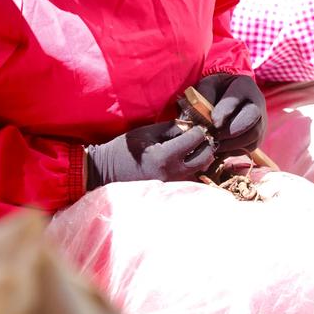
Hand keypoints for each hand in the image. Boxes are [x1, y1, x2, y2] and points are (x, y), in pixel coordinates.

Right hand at [86, 121, 215, 188]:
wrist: (107, 172)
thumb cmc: (125, 149)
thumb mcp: (147, 132)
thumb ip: (171, 127)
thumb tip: (191, 125)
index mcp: (165, 156)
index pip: (196, 139)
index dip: (199, 129)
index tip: (195, 125)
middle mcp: (172, 172)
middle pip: (205, 157)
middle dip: (206, 143)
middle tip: (200, 135)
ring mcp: (173, 183)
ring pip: (201, 168)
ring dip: (202, 155)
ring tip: (194, 145)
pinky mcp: (171, 188)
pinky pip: (191, 175)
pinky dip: (194, 165)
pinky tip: (186, 157)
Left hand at [196, 73, 266, 153]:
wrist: (228, 96)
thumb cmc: (215, 90)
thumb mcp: (207, 86)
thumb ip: (203, 97)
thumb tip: (200, 118)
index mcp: (244, 86)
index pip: (238, 98)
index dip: (225, 111)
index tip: (214, 123)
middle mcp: (257, 103)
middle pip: (252, 118)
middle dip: (232, 130)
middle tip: (215, 136)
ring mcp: (260, 121)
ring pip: (253, 136)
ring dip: (233, 144)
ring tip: (215, 145)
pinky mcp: (257, 137)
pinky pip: (249, 147)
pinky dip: (234, 151)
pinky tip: (220, 150)